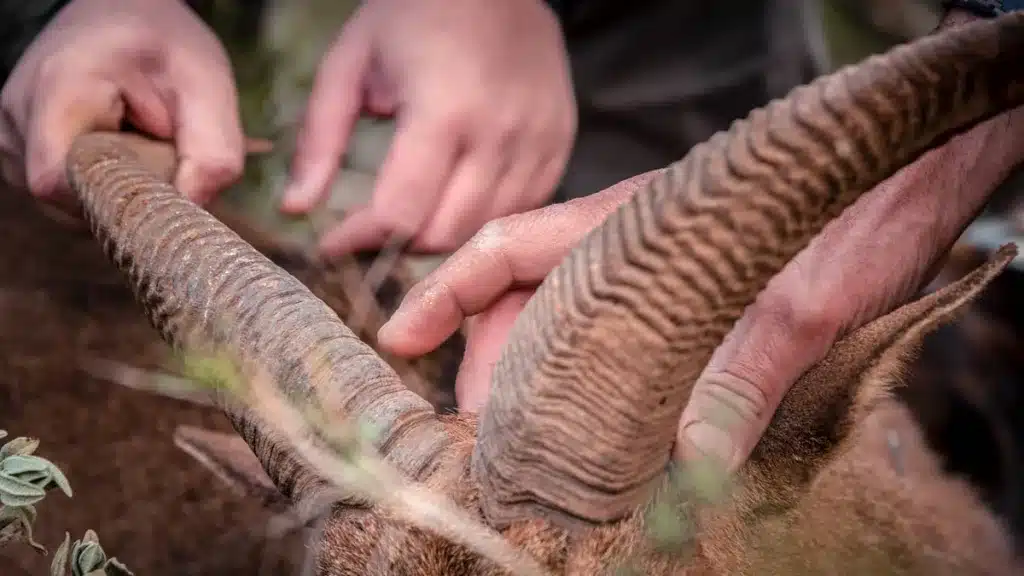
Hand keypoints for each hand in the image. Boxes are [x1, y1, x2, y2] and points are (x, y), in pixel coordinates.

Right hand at [0, 0, 243, 217]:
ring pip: (66, 201)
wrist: (125, 12)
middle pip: (66, 198)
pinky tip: (120, 149)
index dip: (111, 201)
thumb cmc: (166, 45)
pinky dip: (100, 183)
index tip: (158, 183)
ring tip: (139, 142)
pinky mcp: (20, 149)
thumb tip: (193, 209)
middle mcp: (19, 114)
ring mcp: (12, 133)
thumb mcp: (207, 86)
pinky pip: (64, 192)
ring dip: (113, 188)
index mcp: (58, 88)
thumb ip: (212, 151)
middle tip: (159, 152)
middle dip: (123, 193)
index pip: (56, 181)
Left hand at [281, 0, 575, 254]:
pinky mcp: (560, 143)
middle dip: (397, 244)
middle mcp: (499, 134)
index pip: (401, 213)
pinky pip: (522, 209)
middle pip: (444, 234)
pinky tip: (458, 197)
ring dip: (441, 235)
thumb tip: (295, 207)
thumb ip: (322, 137)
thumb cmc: (415, 12)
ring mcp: (538, 141)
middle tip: (370, 227)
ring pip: (484, 229)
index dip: (359, 238)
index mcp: (444, 110)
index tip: (332, 243)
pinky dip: (485, 217)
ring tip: (413, 213)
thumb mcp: (351, 61)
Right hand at [378, 103, 1023, 468]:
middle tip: (476, 433)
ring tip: (521, 440)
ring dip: (534, 372)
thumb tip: (697, 467)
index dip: (444, 292)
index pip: (507, 248)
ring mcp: (656, 273)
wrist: (917, 175)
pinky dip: (591, 378)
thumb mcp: (804, 302)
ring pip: (564, 319)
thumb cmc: (859, 219)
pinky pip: (615, 338)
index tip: (397, 338)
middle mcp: (629, 250)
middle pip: (524, 295)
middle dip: (486, 357)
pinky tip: (599, 425)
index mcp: (627, 231)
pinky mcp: (690, 301)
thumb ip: (747, 376)